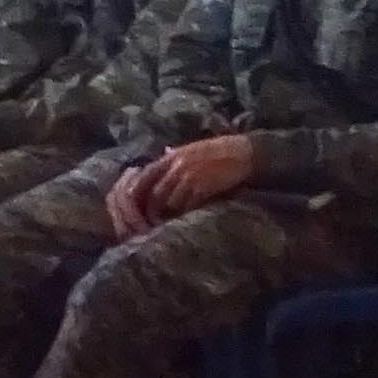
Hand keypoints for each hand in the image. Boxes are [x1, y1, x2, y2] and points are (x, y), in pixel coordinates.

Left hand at [107, 136, 256, 234]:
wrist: (242, 153)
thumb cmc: (216, 153)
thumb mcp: (190, 150)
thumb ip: (173, 157)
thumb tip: (163, 153)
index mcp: (170, 158)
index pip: (143, 177)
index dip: (136, 195)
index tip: (135, 210)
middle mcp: (176, 166)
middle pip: (154, 195)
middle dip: (151, 213)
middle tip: (152, 226)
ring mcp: (188, 177)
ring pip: (168, 203)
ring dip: (168, 217)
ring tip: (169, 227)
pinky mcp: (202, 187)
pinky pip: (186, 206)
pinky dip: (184, 215)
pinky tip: (186, 221)